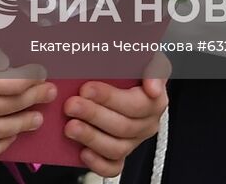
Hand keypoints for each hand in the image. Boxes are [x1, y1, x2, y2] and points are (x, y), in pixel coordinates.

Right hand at [0, 25, 53, 158]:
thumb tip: (9, 59)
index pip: (16, 84)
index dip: (34, 79)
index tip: (43, 73)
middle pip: (12, 107)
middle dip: (35, 99)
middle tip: (49, 93)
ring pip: (2, 132)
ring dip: (24, 125)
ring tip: (37, 118)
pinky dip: (1, 146)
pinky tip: (10, 137)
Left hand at [62, 56, 169, 177]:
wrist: (124, 79)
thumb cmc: (132, 66)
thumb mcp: (144, 57)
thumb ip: (152, 67)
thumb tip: (153, 88)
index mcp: (155, 100)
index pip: (135, 103)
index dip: (109, 98)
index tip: (86, 88)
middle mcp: (148, 123)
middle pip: (123, 125)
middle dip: (93, 114)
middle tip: (71, 104)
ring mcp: (134, 141)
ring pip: (116, 147)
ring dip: (91, 137)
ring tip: (70, 126)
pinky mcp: (121, 154)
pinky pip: (113, 167)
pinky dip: (98, 163)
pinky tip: (82, 152)